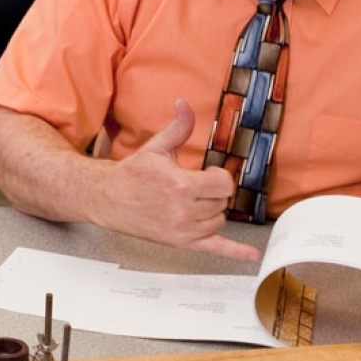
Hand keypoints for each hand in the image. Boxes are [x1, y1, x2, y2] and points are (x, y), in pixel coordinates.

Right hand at [100, 99, 260, 260]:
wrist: (108, 198)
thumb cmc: (132, 174)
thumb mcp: (157, 147)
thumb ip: (178, 127)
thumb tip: (184, 105)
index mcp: (180, 185)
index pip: (224, 184)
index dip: (219, 177)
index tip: (209, 174)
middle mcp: (183, 210)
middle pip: (222, 202)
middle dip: (212, 193)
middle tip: (194, 187)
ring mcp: (182, 229)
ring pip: (218, 220)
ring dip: (211, 211)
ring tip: (191, 202)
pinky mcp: (180, 242)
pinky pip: (215, 249)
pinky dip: (235, 252)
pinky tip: (252, 256)